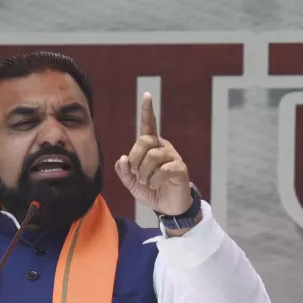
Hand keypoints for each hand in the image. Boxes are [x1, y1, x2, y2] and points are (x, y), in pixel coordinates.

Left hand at [115, 92, 192, 215]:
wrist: (168, 207)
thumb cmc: (151, 190)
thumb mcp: (131, 182)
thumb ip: (124, 171)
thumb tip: (123, 158)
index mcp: (150, 147)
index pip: (149, 125)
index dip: (147, 111)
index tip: (147, 95)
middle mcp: (162, 147)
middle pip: (144, 141)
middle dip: (136, 158)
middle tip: (136, 173)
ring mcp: (172, 157)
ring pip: (153, 156)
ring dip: (145, 172)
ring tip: (147, 182)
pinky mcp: (179, 168)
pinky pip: (163, 169)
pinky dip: (154, 180)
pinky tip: (155, 185)